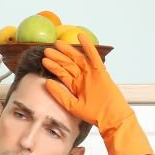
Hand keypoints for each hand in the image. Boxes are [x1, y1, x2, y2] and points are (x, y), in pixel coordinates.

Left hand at [41, 35, 153, 154]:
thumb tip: (47, 83)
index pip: (62, 73)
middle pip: (68, 64)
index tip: (43, 60)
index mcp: (76, 86)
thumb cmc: (93, 114)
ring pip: (78, 58)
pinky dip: (88, 46)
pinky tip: (81, 36)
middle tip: (47, 49)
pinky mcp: (101, 71)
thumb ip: (60, 94)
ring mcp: (91, 74)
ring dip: (68, 50)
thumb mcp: (72, 105)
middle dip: (58, 57)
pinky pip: (93, 56)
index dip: (53, 66)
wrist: (111, 118)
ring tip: (58, 43)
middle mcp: (83, 78)